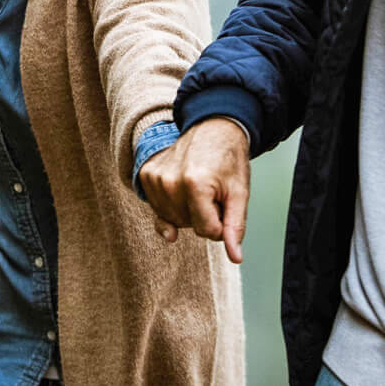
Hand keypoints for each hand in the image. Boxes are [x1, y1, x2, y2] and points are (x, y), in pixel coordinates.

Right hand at [141, 119, 251, 262]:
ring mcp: (154, 178)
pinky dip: (172, 205)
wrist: (212, 128)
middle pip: (189, 226)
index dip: (220, 222)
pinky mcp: (145, 176)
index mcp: (195, 185)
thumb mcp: (239, 193)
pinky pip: (159, 210)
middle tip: (212, 189)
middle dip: (203, 215)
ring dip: (187, 211)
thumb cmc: (228, 160)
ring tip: (197, 186)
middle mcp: (169, 182)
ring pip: (173, 221)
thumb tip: (235, 257)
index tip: (224, 201)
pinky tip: (181, 188)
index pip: (208, 231)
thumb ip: (234, 227)